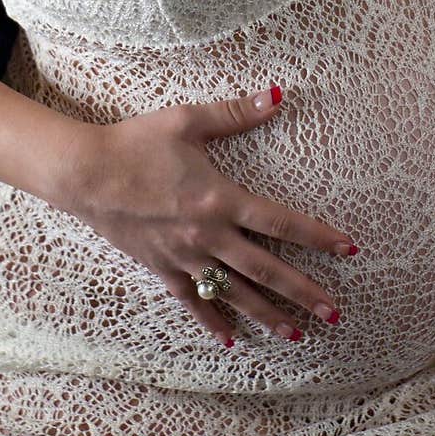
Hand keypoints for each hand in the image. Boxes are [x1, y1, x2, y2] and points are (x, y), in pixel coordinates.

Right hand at [63, 86, 357, 348]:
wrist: (86, 174)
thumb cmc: (137, 142)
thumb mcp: (188, 120)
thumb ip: (237, 113)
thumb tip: (278, 96)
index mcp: (220, 199)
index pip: (281, 222)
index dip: (318, 236)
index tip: (348, 249)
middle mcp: (208, 235)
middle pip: (267, 269)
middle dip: (304, 292)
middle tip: (336, 313)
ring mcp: (184, 256)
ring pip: (235, 292)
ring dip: (268, 314)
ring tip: (298, 334)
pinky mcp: (162, 268)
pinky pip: (193, 300)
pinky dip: (212, 320)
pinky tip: (230, 339)